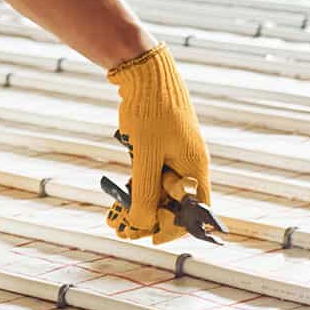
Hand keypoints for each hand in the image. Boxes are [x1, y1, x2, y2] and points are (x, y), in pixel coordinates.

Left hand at [105, 45, 214, 244]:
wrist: (143, 70)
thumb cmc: (150, 111)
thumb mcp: (145, 157)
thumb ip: (146, 193)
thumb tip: (142, 225)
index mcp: (195, 168)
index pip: (194, 213)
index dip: (173, 230)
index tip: (149, 240)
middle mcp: (189, 163)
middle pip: (173, 203)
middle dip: (148, 219)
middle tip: (121, 230)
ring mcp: (174, 154)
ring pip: (158, 189)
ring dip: (138, 205)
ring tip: (113, 218)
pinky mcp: (159, 145)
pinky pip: (150, 173)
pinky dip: (136, 186)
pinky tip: (117, 196)